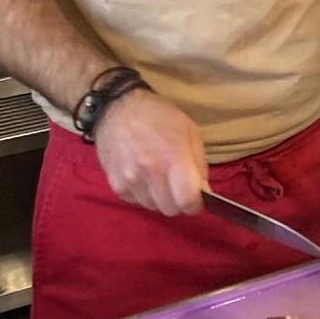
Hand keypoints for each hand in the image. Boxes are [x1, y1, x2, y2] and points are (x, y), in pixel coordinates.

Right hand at [93, 90, 208, 216]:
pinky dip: (143, 194)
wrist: (118, 108)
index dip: (195, 203)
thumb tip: (203, 193)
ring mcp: (130, 181)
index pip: (187, 201)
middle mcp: (150, 172)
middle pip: (171, 210)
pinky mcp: (115, 186)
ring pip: (153, 208)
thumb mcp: (189, 131)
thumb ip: (199, 165)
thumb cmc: (159, 116)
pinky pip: (137, 202)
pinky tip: (142, 175)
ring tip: (157, 176)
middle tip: (177, 185)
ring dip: (160, 198)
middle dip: (178, 202)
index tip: (195, 196)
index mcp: (173, 157)